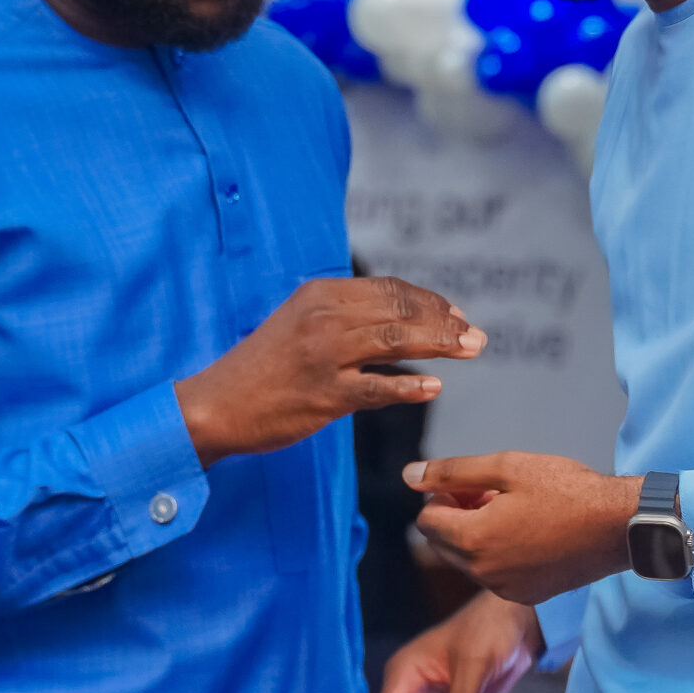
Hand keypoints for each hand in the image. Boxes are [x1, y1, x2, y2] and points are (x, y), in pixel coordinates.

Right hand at [174, 277, 483, 465]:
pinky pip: (376, 387)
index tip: (456, 316)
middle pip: (400, 310)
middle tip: (476, 337)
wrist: (217, 403)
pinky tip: (433, 387)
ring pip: (395, 340)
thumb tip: (401, 322)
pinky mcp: (323, 394)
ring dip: (440, 345)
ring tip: (470, 351)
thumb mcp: (301, 323)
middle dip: (445, 321)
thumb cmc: (264, 367)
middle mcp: (324, 317)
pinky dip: (409, 385)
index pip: (390, 289)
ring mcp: (324, 356)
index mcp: (320, 293)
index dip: (430, 301)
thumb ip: (345, 317)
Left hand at [407, 452, 641, 603]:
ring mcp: (505, 589)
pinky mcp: (527, 595)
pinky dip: (499, 554)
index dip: (443, 495)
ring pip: (467, 560)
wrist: (619, 526)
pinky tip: (530, 532)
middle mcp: (483, 572)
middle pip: (442, 542)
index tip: (473, 484)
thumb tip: (410, 475)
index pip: (426, 519)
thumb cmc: (566, 490)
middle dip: (456, 516)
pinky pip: (494, 575)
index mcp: (473, 539)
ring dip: (477, 535)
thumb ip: (453, 471)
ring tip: (514, 511)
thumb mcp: (506, 467)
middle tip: (493, 494)